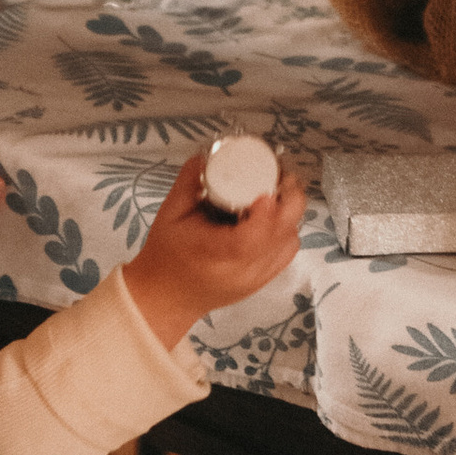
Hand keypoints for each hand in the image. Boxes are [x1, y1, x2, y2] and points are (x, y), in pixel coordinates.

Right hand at [121, 150, 303, 352]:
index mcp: (215, 254)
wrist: (166, 298)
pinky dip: (286, 230)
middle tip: (278, 175)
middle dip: (288, 200)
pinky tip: (272, 217)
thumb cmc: (165, 257)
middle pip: (282, 236)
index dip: (265, 212)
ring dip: (289, 215)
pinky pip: (287, 251)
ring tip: (274, 193)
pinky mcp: (263, 280)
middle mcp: (242, 270)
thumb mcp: (169, 214)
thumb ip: (188, 182)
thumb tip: (208, 155)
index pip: (250, 239)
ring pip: (290, 241)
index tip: (265, 188)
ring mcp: (256, 278)